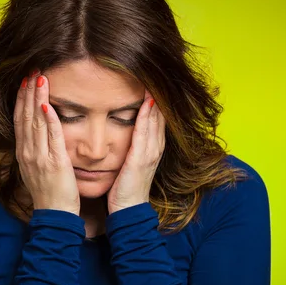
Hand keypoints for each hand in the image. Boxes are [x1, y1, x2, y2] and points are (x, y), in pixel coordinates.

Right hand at [14, 69, 80, 215]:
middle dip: (28, 91)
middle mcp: (28, 152)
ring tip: (39, 78)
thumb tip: (38, 131)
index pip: (20, 119)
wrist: (55, 215)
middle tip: (32, 70)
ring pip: (36, 122)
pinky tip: (48, 105)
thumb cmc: (50, 191)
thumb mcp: (37, 167)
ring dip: (37, 99)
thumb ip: (36, 148)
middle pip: (25, 116)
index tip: (25, 80)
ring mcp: (39, 157)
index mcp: (24, 152)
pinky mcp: (55, 163)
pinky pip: (51, 137)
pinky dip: (49, 121)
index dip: (22, 98)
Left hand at [107, 90, 165, 214]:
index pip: (156, 118)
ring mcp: (150, 154)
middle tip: (155, 73)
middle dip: (158, 95)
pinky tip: (147, 103)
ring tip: (152, 80)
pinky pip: (144, 134)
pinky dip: (147, 117)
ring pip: (155, 121)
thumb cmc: (126, 188)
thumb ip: (132, 147)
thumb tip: (126, 133)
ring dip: (155, 101)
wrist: (128, 210)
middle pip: (159, 116)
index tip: (150, 80)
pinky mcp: (141, 160)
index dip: (155, 100)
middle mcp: (155, 148)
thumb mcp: (131, 163)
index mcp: (152, 148)